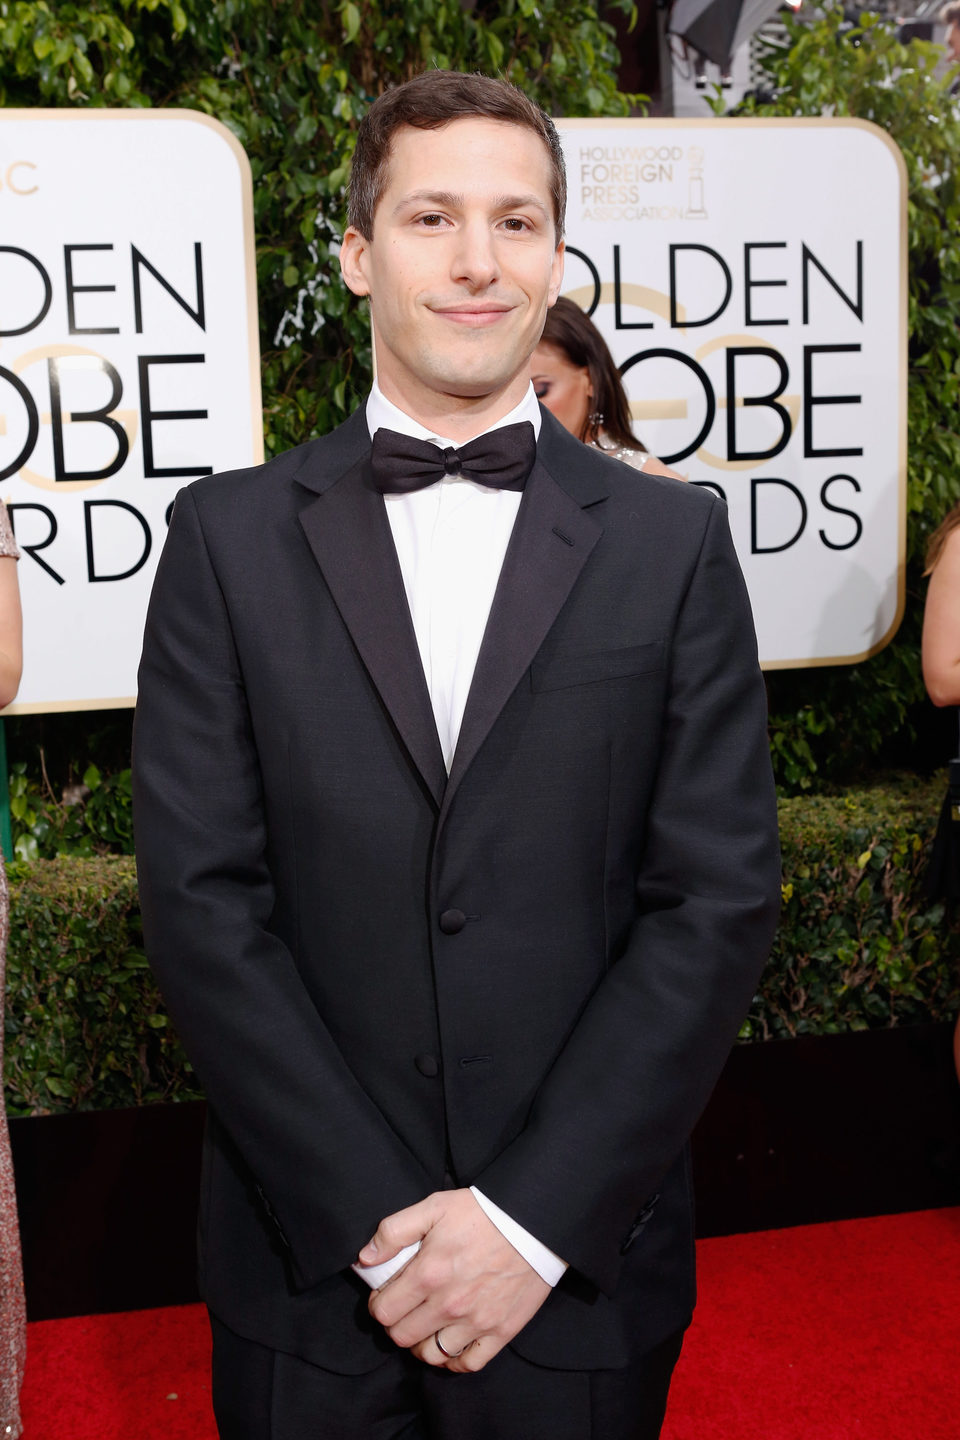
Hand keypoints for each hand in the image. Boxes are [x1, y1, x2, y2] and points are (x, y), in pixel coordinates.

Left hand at [358, 1188, 550, 1371]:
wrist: (532, 1221)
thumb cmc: (481, 1212)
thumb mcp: (434, 1207)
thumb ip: (394, 1231)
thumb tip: (364, 1258)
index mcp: (429, 1273)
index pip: (384, 1311)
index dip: (378, 1304)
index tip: (385, 1295)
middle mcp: (450, 1304)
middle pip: (402, 1337)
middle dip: (395, 1325)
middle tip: (404, 1310)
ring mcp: (476, 1321)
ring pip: (431, 1355)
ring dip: (420, 1344)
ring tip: (424, 1326)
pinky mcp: (500, 1331)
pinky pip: (467, 1363)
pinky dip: (453, 1360)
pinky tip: (449, 1343)